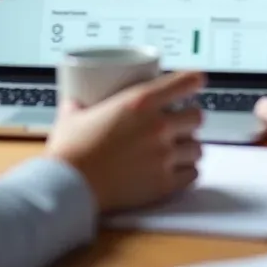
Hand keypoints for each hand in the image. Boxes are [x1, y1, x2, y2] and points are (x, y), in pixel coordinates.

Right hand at [46, 70, 204, 212]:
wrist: (69, 186)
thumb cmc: (71, 151)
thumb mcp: (73, 115)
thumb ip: (80, 105)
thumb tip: (74, 103)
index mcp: (140, 102)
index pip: (183, 83)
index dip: (194, 80)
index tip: (197, 80)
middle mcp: (158, 126)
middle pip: (197, 116)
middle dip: (190, 118)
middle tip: (180, 122)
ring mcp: (163, 156)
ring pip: (197, 147)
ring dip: (189, 147)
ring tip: (178, 149)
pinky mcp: (164, 184)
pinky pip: (192, 174)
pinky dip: (187, 172)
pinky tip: (178, 170)